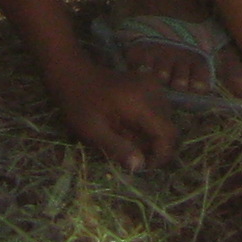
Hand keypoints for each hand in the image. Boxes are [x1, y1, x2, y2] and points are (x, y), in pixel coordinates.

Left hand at [46, 57, 178, 170]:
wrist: (73, 75)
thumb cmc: (79, 104)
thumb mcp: (93, 131)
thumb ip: (118, 148)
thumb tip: (140, 167)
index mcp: (141, 103)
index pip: (168, 133)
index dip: (161, 155)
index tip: (144, 166)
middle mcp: (153, 91)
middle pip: (169, 127)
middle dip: (155, 147)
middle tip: (132, 156)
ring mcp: (152, 86)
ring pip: (164, 120)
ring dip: (150, 136)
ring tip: (126, 140)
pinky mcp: (148, 86)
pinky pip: (157, 111)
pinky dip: (147, 125)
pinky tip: (128, 127)